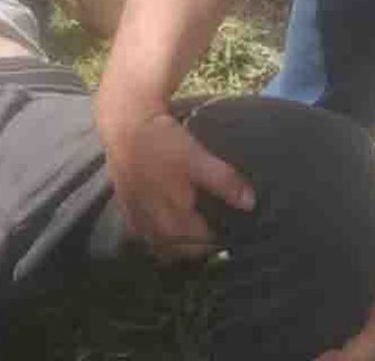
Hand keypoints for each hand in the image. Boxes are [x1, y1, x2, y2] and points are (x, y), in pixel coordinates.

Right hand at [95, 103, 254, 258]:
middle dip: (196, 245)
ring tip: (189, 233)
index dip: (217, 240)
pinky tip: (161, 224)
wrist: (124, 124)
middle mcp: (154, 225)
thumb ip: (224, 182)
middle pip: (180, 249)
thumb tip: (250, 204)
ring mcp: (137, 218)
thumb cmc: (162, 141)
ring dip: (175, 244)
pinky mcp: (126, 207)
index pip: (202, 243)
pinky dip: (154, 234)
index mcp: (174, 218)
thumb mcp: (197, 157)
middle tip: (211, 232)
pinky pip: (142, 233)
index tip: (229, 232)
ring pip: (159, 244)